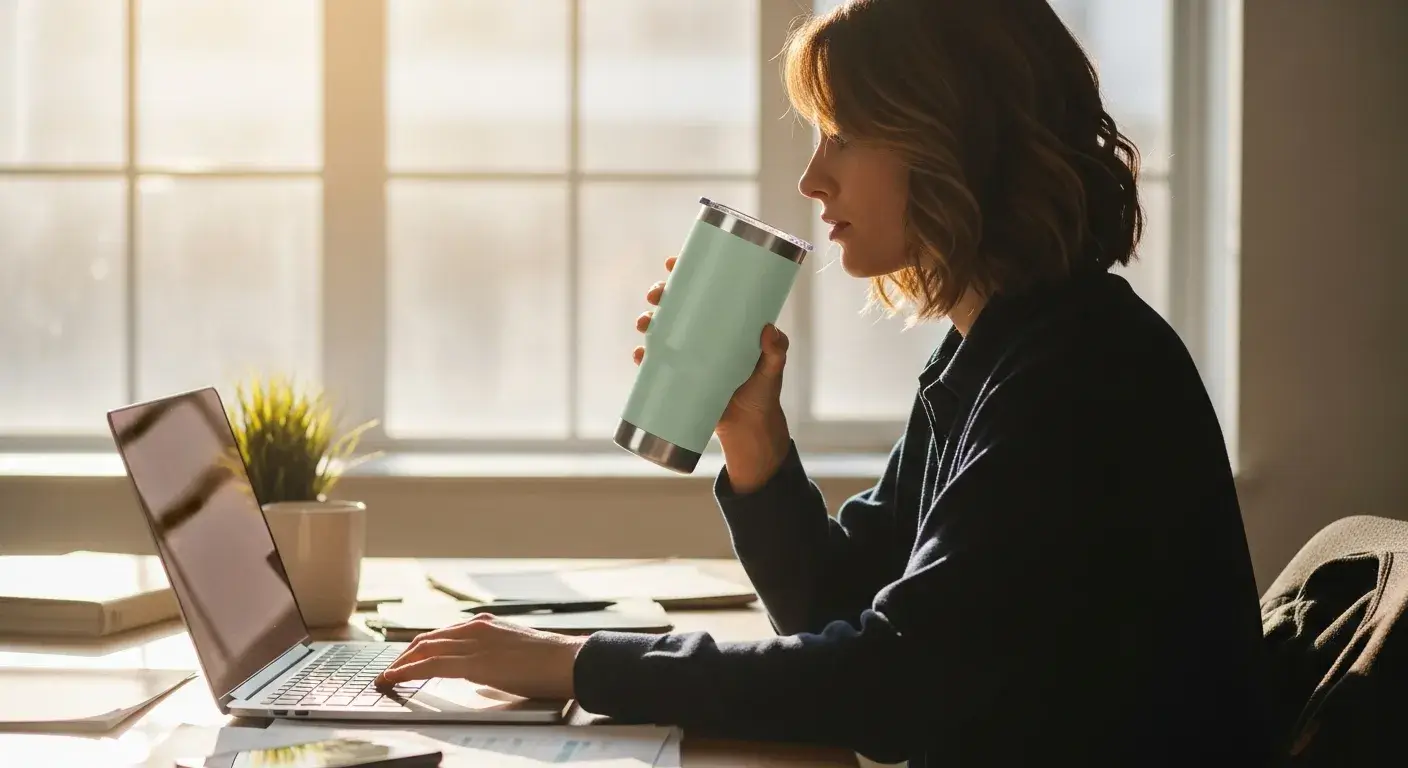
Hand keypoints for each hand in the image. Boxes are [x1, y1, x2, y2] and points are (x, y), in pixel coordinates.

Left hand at [374, 614, 586, 700]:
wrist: (568, 661)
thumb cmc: (550, 662)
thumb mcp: (516, 652)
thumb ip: (495, 656)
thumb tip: (482, 672)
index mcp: (486, 626)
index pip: (443, 635)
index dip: (421, 648)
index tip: (407, 660)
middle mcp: (475, 628)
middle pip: (427, 640)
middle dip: (405, 656)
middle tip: (390, 671)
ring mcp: (473, 643)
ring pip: (423, 650)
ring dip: (400, 664)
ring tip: (385, 677)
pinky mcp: (473, 662)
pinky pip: (430, 665)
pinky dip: (407, 671)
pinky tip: (393, 679)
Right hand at [634, 255, 791, 436]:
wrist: (749, 427)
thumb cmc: (764, 391)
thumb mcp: (773, 368)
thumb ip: (776, 350)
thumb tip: (769, 330)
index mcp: (725, 322)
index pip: (703, 289)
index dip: (685, 273)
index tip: (672, 263)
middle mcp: (704, 333)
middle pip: (676, 304)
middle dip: (660, 294)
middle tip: (656, 296)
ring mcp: (689, 354)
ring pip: (661, 329)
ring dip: (647, 322)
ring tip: (644, 325)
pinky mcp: (679, 376)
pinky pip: (655, 363)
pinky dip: (644, 357)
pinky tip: (640, 356)